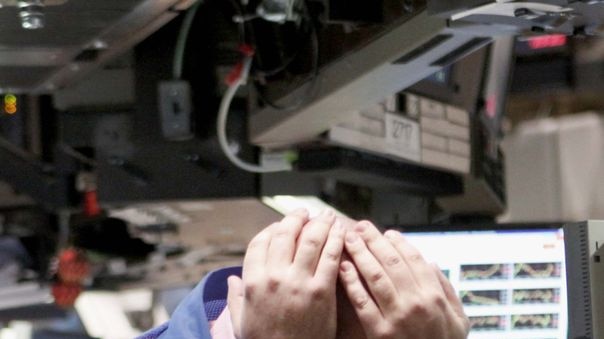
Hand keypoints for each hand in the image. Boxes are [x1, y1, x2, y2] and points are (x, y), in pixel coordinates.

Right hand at [229, 209, 345, 338]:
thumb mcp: (241, 324)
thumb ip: (235, 298)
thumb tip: (231, 280)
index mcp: (252, 283)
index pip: (259, 243)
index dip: (271, 229)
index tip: (280, 225)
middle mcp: (274, 277)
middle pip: (285, 234)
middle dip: (296, 218)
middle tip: (305, 213)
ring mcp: (299, 283)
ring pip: (310, 240)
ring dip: (319, 223)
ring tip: (326, 216)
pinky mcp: (322, 291)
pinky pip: (330, 256)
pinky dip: (336, 239)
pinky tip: (340, 232)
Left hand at [339, 221, 469, 338]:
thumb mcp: (459, 322)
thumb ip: (447, 291)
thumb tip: (431, 263)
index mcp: (435, 297)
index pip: (414, 259)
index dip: (399, 243)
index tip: (387, 233)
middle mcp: (416, 303)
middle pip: (391, 262)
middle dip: (374, 240)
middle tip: (361, 227)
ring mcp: (396, 317)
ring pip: (375, 276)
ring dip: (360, 254)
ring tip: (349, 239)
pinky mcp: (379, 332)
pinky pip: (362, 301)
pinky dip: (351, 282)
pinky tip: (343, 267)